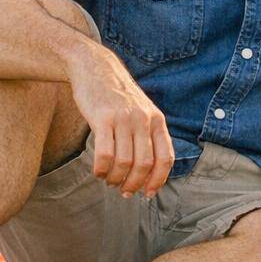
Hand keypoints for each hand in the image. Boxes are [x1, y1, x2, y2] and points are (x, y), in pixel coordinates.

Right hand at [66, 47, 174, 196]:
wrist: (95, 67)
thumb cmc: (117, 96)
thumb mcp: (141, 111)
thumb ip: (147, 136)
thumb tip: (147, 172)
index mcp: (157, 120)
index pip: (165, 158)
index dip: (158, 180)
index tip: (147, 194)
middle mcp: (143, 119)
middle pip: (145, 164)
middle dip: (134, 184)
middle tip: (122, 191)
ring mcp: (124, 118)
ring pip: (125, 162)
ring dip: (116, 178)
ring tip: (108, 180)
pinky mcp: (103, 118)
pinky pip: (105, 153)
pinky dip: (101, 169)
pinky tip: (97, 171)